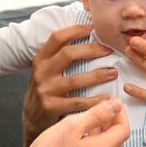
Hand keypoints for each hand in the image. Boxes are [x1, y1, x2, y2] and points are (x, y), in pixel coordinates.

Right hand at [18, 98, 129, 146]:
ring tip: (92, 118)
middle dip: (114, 122)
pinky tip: (82, 134)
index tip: (113, 102)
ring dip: (105, 132)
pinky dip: (96, 141)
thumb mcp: (73, 126)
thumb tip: (116, 105)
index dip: (121, 114)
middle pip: (117, 139)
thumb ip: (97, 114)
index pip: (123, 129)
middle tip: (104, 107)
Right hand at [23, 24, 117, 146]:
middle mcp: (41, 72)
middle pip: (68, 54)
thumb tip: (88, 35)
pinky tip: (106, 97)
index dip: (76, 30)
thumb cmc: (46, 89)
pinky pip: (77, 102)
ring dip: (97, 75)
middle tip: (109, 50)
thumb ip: (60, 55)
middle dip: (92, 50)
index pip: (57, 37)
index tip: (93, 28)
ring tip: (113, 72)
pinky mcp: (51, 107)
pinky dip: (94, 100)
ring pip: (75, 80)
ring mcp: (45, 90)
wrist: (31, 118)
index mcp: (41, 59)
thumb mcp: (47, 69)